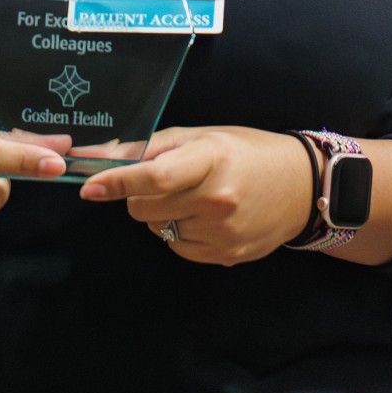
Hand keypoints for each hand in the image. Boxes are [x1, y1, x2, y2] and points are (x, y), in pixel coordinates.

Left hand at [76, 125, 314, 265]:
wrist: (302, 188)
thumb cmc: (247, 153)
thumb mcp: (204, 137)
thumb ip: (152, 147)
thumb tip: (101, 156)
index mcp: (211, 159)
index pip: (153, 176)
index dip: (117, 182)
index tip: (89, 187)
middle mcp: (216, 199)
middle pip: (144, 207)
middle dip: (140, 195)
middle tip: (164, 182)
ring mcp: (221, 232)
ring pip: (157, 228)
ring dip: (162, 214)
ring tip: (194, 198)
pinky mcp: (224, 255)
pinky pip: (176, 247)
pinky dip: (179, 233)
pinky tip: (203, 218)